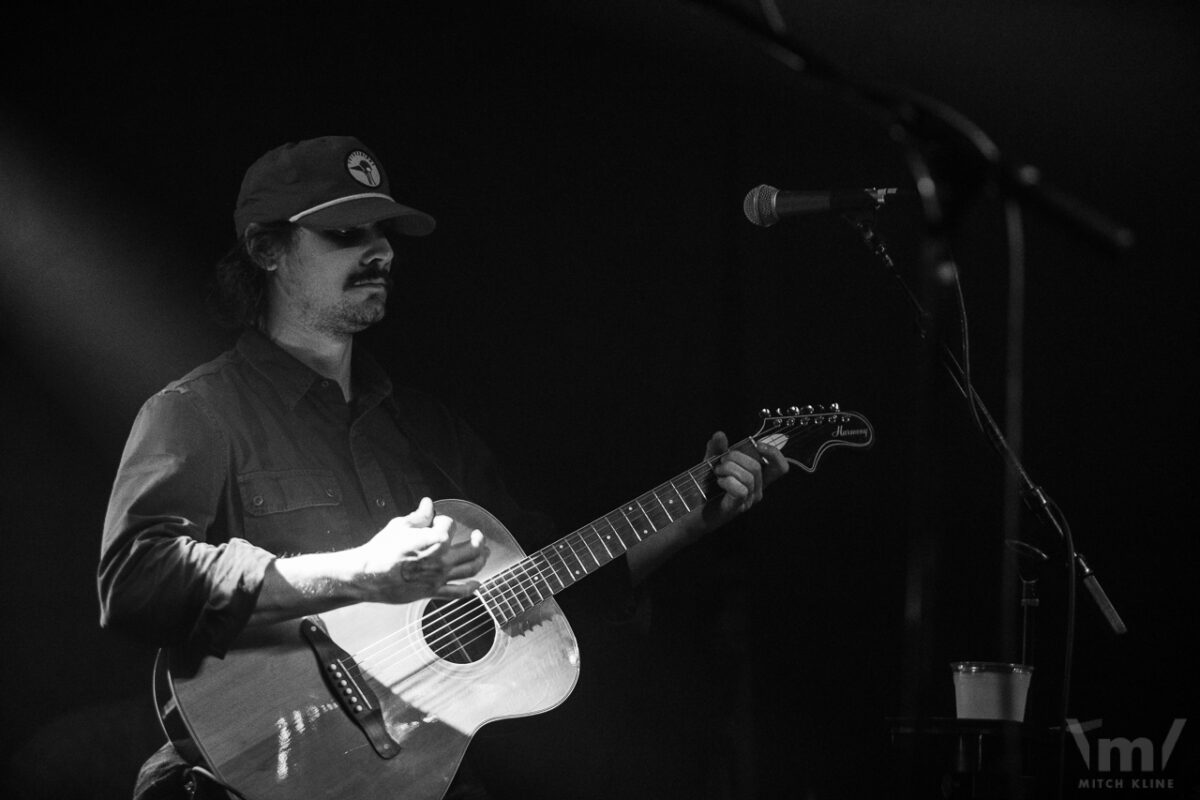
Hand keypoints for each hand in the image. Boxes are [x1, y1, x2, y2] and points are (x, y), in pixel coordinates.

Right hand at [355, 497, 488, 603]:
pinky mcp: (433, 592)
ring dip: (481, 560)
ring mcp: (440, 577)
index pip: (450, 525)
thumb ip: (419, 515)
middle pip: (473, 548)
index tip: (436, 519)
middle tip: (479, 536)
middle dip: (479, 540)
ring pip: (471, 569)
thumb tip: (428, 503)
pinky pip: (458, 593)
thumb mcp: (400, 525)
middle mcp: (443, 560)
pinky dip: (471, 589)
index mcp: (437, 540)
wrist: (367, 575)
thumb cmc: (382, 549)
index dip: (443, 519)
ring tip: (485, 553)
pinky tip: (478, 584)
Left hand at [701, 431, 788, 527]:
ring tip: (716, 472)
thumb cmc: (705, 487)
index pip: (780, 467)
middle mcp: (756, 490)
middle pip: (757, 467)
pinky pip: (740, 490)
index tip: (757, 445)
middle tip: (721, 461)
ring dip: (728, 469)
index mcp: (756, 478)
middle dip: (735, 457)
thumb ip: (717, 448)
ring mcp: (747, 500)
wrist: (692, 507)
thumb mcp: (711, 462)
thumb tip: (720, 434)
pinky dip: (727, 482)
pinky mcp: (736, 508)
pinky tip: (719, 482)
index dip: (774, 453)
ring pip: (748, 477)